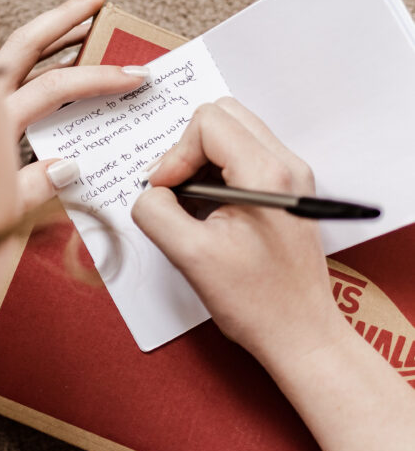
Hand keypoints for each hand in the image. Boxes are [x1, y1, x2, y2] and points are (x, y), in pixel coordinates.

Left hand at [0, 0, 149, 212]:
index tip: (134, 77)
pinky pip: (7, 69)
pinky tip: (57, 58)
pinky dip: (35, 56)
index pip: (54, 86)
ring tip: (86, 16)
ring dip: (51, 30)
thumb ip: (35, 188)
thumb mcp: (1, 214)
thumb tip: (68, 166)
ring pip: (16, 49)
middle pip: (27, 41)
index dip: (97, 79)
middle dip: (66, 15)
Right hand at [131, 98, 345, 365]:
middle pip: (224, 116)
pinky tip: (209, 211)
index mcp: (267, 174)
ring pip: (234, 134)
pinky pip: (245, 157)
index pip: (208, 123)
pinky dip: (218, 173)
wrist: (300, 334)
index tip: (166, 191)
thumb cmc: (256, 302)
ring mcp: (291, 176)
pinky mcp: (287, 190)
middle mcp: (286, 165)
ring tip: (192, 204)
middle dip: (189, 148)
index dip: (176, 153)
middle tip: (175, 189)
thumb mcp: (190, 256)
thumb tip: (149, 192)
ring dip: (202, 161)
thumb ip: (156, 212)